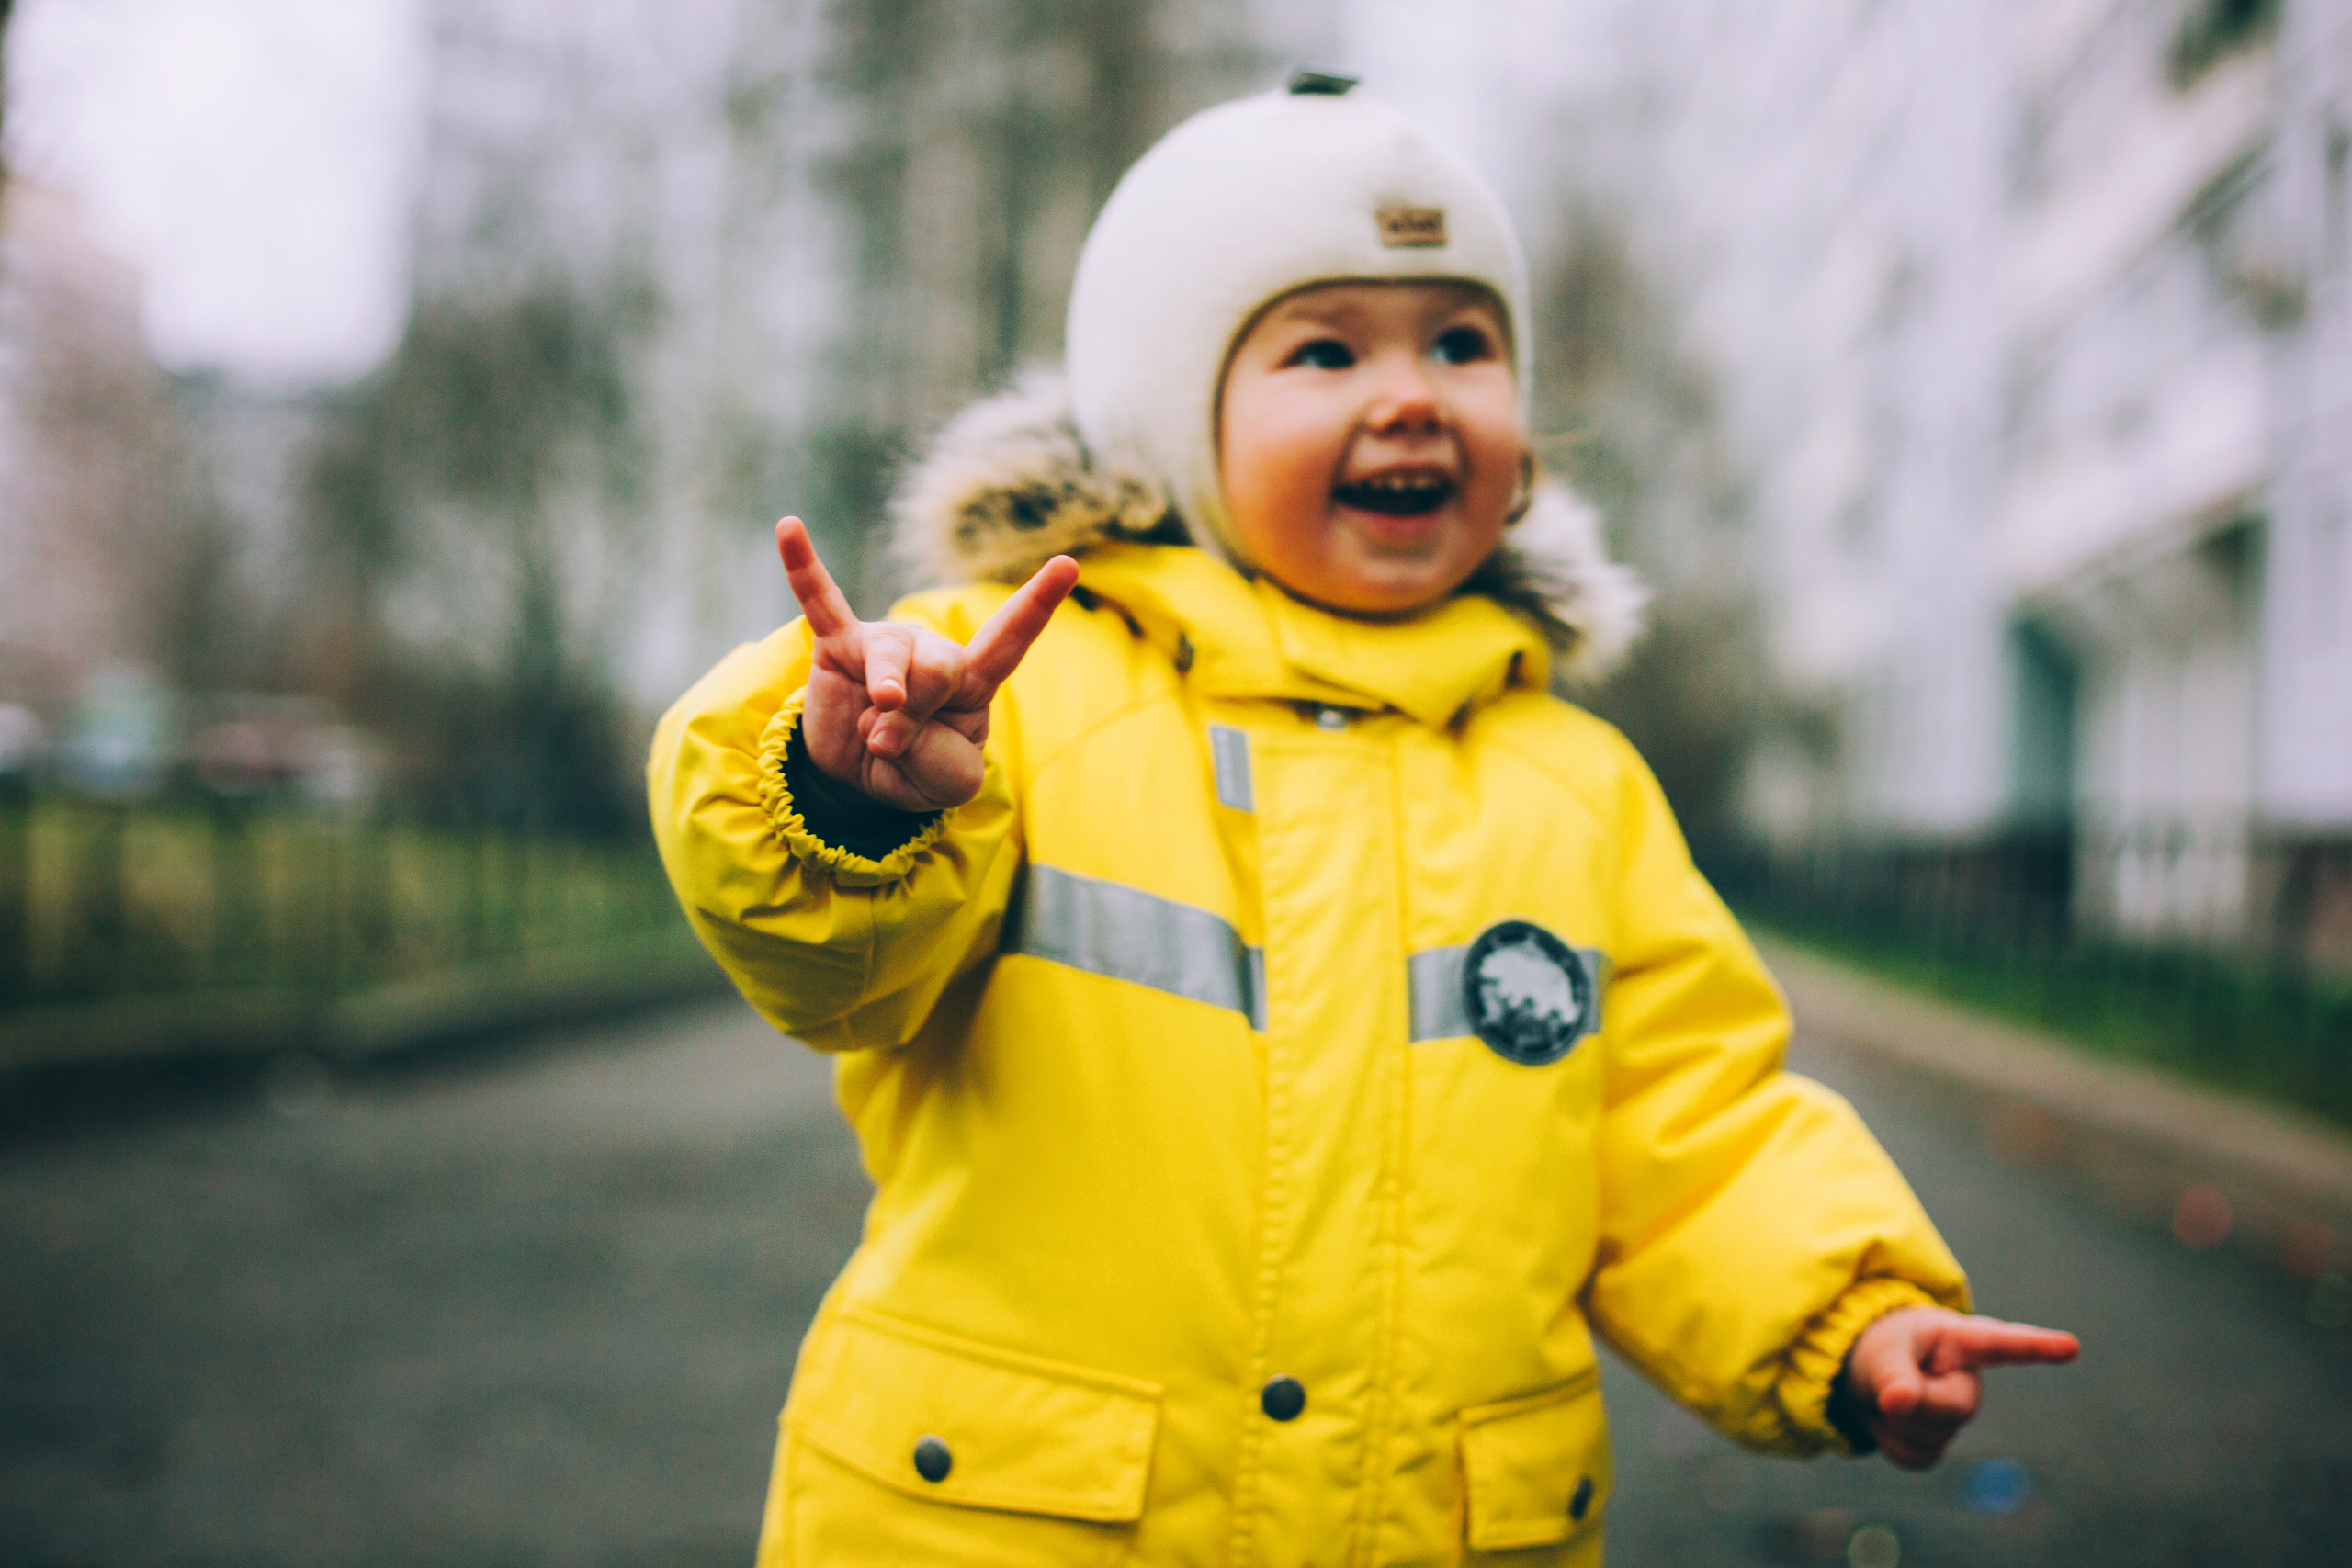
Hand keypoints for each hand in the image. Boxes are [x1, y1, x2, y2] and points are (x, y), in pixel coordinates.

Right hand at [777, 517, 1077, 812]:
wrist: (862, 783)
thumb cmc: (919, 770)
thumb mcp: (950, 783)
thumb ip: (938, 757)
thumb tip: (883, 718)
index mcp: (972, 681)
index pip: (1010, 637)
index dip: (1038, 603)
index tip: (1067, 564)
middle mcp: (932, 651)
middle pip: (942, 666)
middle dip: (921, 715)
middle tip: (896, 746)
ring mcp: (884, 644)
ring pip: (893, 657)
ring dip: (886, 705)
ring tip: (874, 736)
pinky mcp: (837, 647)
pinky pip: (819, 603)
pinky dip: (804, 568)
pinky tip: (788, 527)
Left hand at [1843, 1308, 2078, 1468]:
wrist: (1867, 1373)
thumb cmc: (1884, 1349)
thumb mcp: (1883, 1352)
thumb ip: (1892, 1374)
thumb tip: (1896, 1403)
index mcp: (1960, 1342)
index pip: (2003, 1344)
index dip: (2038, 1346)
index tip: (2071, 1346)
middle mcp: (1968, 1381)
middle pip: (1956, 1409)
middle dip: (1916, 1403)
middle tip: (1889, 1388)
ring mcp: (1957, 1414)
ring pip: (1932, 1440)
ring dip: (1897, 1423)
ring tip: (1888, 1397)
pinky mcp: (1940, 1441)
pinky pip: (1917, 1458)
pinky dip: (1891, 1443)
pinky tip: (1889, 1422)